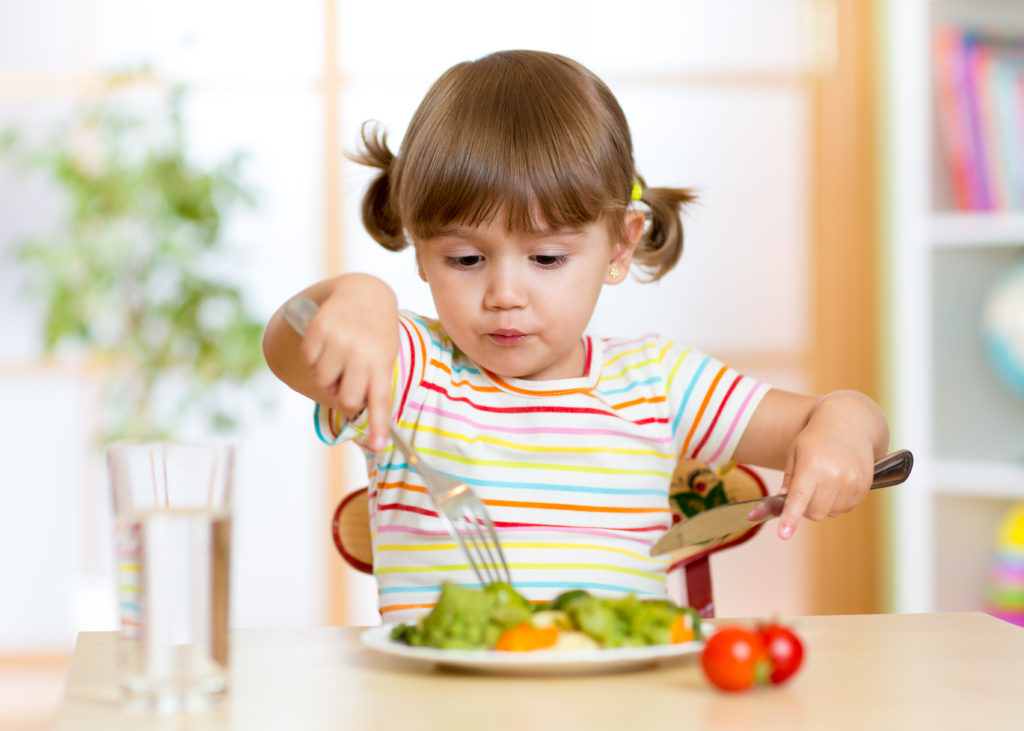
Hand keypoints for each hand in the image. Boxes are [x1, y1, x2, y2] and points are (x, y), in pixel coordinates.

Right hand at [296, 275, 398, 451]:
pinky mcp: (318, 328)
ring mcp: (339, 340)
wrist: (364, 293)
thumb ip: (372, 387)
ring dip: (327, 375)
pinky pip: (308, 359)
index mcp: (382, 362)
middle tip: (346, 384)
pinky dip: (314, 356)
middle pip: (346, 399)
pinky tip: (327, 343)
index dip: (378, 426)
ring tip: (339, 356)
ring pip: (323, 380)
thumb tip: (360, 425)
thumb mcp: (383, 357)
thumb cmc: (375, 336)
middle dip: (343, 398)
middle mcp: (361, 353)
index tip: (378, 447)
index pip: (380, 400)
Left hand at [774, 391, 886, 538]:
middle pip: (814, 513)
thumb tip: (784, 501)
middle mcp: (833, 475)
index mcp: (812, 465)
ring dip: (823, 506)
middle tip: (805, 492)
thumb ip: (789, 479)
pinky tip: (837, 483)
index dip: (790, 518)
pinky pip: (846, 508)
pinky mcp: (864, 486)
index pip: (798, 498)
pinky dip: (838, 502)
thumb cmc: (815, 438)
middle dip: (805, 509)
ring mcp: (852, 481)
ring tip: (823, 482)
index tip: (783, 535)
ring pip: (830, 513)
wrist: (848, 423)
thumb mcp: (795, 452)